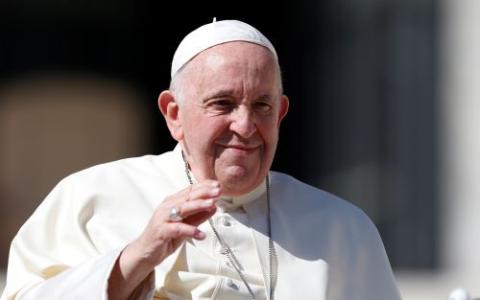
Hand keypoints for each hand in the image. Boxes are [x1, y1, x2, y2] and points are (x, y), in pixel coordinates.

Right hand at [108, 180, 220, 298]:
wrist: (145, 252)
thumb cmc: (165, 236)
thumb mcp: (186, 225)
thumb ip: (198, 216)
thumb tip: (214, 206)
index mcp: (173, 202)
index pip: (190, 190)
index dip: (204, 186)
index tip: (218, 185)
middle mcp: (167, 207)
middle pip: (188, 197)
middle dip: (205, 193)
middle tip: (218, 191)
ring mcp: (163, 218)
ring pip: (182, 209)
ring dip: (198, 206)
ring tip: (212, 205)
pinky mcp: (161, 231)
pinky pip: (178, 229)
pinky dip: (190, 230)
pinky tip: (201, 234)